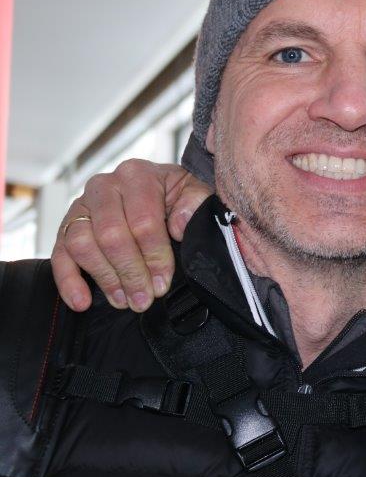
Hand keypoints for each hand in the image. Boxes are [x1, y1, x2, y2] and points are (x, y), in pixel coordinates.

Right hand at [51, 160, 212, 311]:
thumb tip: (177, 225)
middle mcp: (105, 186)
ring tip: (124, 301)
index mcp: (138, 175)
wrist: (158, 190)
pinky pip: (60, 254)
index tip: (163, 281)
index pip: (143, 220)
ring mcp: (82, 205)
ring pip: (82, 245)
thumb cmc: (177, 195)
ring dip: (104, 278)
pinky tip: (82, 301)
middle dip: (130, 272)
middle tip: (144, 299)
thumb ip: (194, 203)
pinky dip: (68, 281)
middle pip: (110, 235)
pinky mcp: (66, 225)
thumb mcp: (195, 192)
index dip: (154, 256)